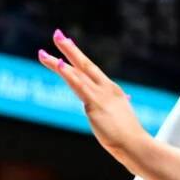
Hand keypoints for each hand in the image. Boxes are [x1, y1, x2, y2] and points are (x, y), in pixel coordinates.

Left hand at [37, 30, 150, 169]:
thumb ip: (112, 112)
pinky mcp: (94, 103)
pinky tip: (59, 65)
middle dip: (70, 49)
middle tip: (57, 35)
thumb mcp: (118, 120)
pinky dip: (68, 74)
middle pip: (85, 64)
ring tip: (44, 52)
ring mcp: (100, 94)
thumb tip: (109, 112)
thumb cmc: (129, 138)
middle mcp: (107, 88)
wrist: (135, 144)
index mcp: (112, 91)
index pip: (92, 71)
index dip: (78, 58)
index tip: (68, 47)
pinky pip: (79, 85)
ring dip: (59, 61)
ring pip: (77, 73)